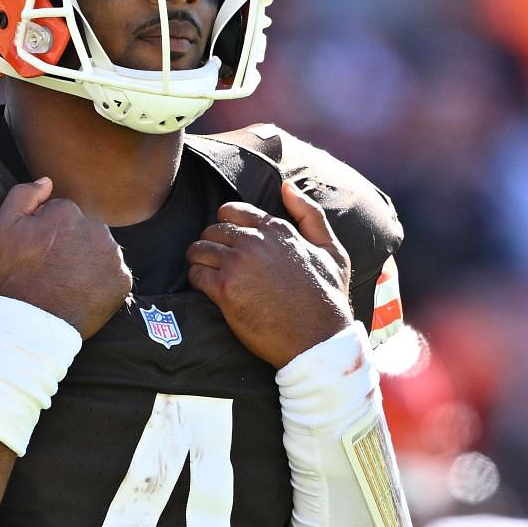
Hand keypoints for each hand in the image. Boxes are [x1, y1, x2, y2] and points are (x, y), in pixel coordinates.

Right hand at [0, 178, 132, 336]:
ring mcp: (112, 256)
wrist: (31, 325)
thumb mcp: (0, 229)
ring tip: (66, 282)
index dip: (45, 233)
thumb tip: (47, 181)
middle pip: (83, 229)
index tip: (36, 254)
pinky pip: (112, 273)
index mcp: (68, 212)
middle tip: (51, 270)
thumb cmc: (12, 277)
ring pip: (100, 250)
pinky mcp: (122, 281)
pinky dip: (100, 281)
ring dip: (87, 261)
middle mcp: (96, 228)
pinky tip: (81, 292)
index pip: (61, 214)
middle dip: (70, 244)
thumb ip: (22, 196)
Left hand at [187, 181, 353, 365]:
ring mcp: (238, 263)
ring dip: (198, 261)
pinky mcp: (225, 289)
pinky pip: (195, 274)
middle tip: (215, 262)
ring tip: (207, 275)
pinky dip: (196, 281)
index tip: (228, 243)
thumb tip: (286, 186)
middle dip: (211, 244)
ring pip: (198, 249)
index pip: (232, 211)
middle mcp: (255, 241)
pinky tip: (207, 291)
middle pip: (212, 229)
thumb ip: (310, 215)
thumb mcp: (332, 251)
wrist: (319, 340)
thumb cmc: (328, 298)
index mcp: (277, 229)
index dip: (226, 226)